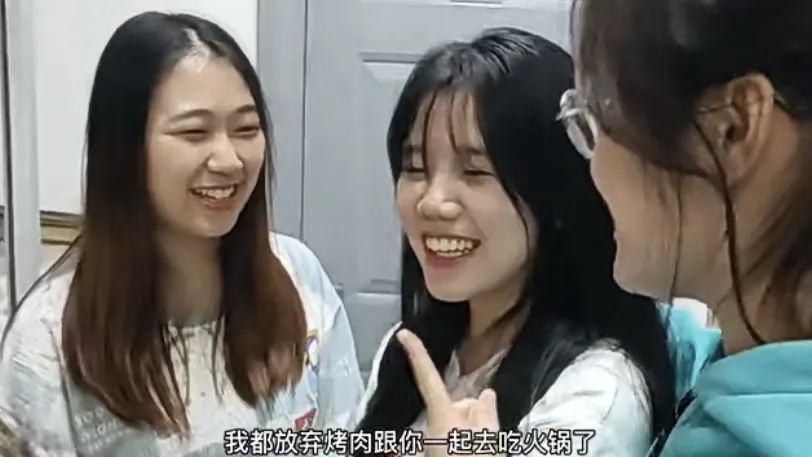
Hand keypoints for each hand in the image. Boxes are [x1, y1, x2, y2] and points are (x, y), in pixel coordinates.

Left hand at [397, 329, 500, 456]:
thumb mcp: (489, 442)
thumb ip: (487, 414)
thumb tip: (484, 394)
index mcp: (442, 419)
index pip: (428, 379)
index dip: (417, 354)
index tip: (403, 334)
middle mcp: (431, 430)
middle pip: (454, 407)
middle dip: (471, 414)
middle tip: (487, 439)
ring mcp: (430, 444)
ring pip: (456, 427)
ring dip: (469, 434)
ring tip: (478, 448)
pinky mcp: (433, 450)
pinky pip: (454, 441)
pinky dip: (465, 445)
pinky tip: (472, 449)